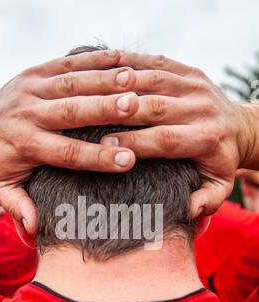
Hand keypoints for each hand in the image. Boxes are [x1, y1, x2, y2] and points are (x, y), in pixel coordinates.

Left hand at [0, 50, 138, 233]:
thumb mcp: (2, 187)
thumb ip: (19, 206)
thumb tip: (35, 229)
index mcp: (26, 145)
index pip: (67, 152)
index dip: (97, 157)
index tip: (128, 160)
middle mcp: (29, 114)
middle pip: (71, 112)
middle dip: (104, 109)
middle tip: (135, 107)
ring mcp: (32, 89)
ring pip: (71, 83)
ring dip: (102, 80)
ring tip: (133, 80)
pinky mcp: (36, 72)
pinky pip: (67, 63)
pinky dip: (93, 59)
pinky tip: (120, 58)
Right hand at [101, 53, 252, 217]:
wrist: (240, 127)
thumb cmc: (220, 161)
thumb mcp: (219, 187)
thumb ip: (206, 201)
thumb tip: (187, 210)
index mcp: (206, 138)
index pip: (165, 139)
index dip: (134, 142)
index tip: (105, 146)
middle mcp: (202, 108)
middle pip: (155, 107)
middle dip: (120, 114)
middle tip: (89, 116)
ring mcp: (196, 85)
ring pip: (153, 81)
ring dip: (120, 84)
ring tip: (90, 89)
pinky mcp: (190, 71)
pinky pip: (156, 63)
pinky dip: (131, 63)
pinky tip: (105, 68)